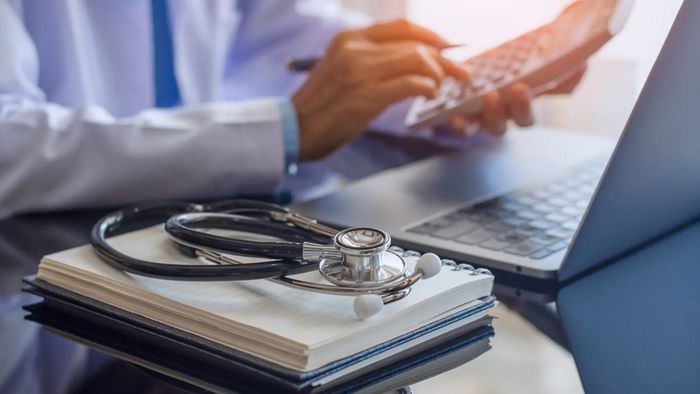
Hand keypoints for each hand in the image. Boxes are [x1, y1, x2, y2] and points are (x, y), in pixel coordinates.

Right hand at [292, 20, 469, 160]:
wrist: (294, 130)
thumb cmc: (321, 106)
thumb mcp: (340, 70)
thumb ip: (369, 60)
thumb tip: (409, 62)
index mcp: (349, 39)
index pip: (402, 28)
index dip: (431, 36)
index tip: (448, 48)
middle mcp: (355, 50)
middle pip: (415, 45)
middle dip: (445, 59)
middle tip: (461, 73)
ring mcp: (360, 72)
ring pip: (417, 61)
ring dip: (438, 75)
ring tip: (441, 88)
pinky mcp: (366, 96)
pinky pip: (411, 84)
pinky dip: (427, 89)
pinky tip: (429, 96)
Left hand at [447, 64, 587, 136]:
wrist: (502, 58)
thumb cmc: (528, 67)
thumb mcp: (550, 68)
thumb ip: (566, 74)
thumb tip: (579, 69)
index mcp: (520, 111)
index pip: (523, 119)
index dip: (521, 107)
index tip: (520, 87)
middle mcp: (498, 118)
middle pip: (497, 127)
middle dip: (497, 113)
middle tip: (494, 94)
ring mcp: (476, 115)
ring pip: (474, 126)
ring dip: (471, 117)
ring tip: (473, 99)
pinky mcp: (457, 108)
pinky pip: (454, 119)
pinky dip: (452, 116)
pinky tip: (451, 103)